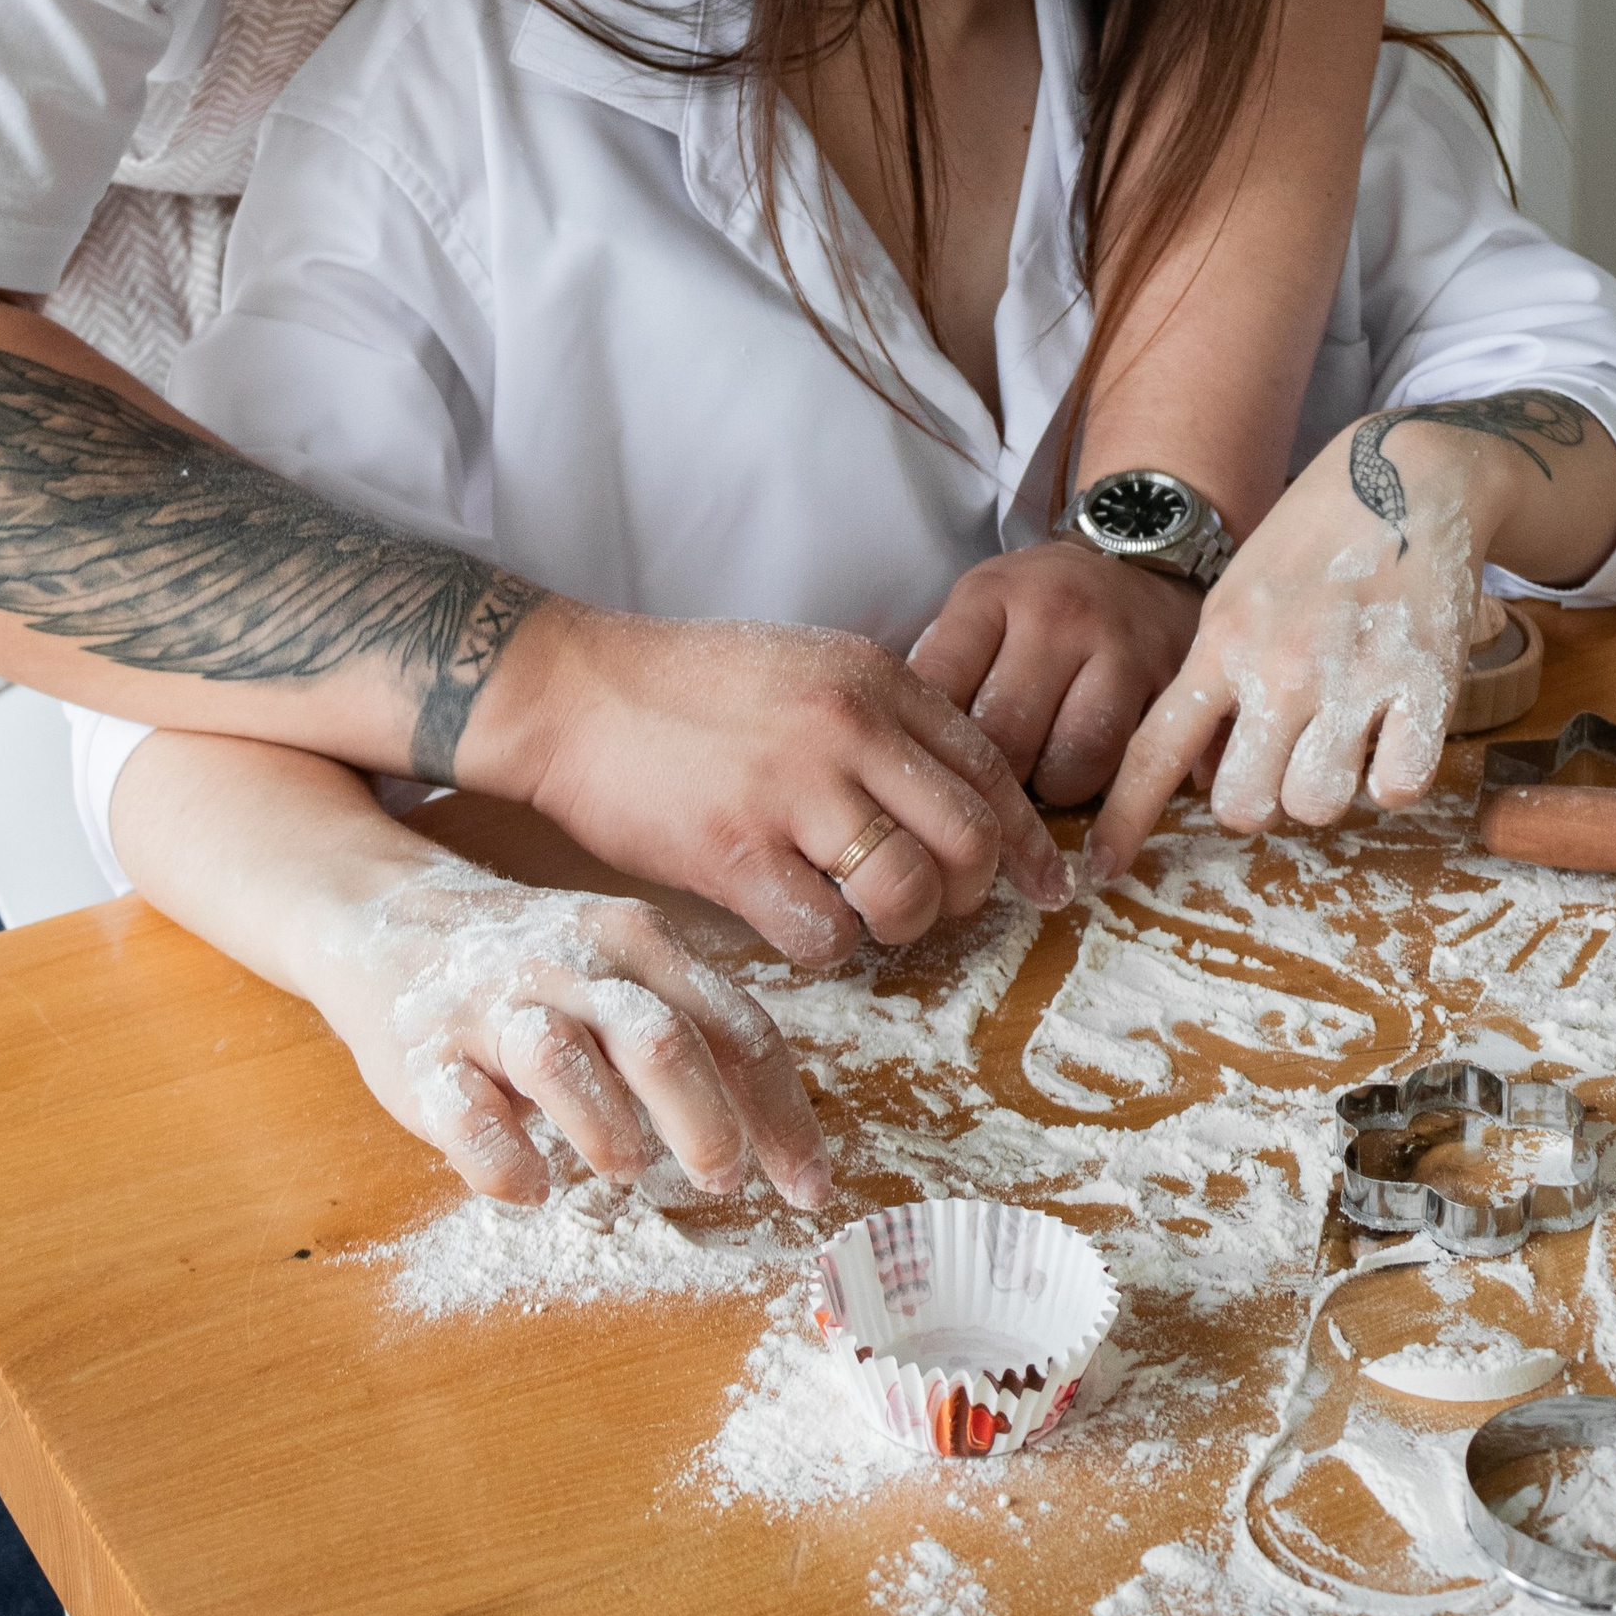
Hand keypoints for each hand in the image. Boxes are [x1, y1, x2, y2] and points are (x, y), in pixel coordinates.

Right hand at [297, 860, 833, 1210]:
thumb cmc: (536, 966)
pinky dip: (506, 1163)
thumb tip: (777, 1134)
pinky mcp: (424, 1055)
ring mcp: (493, 1007)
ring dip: (608, 1132)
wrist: (387, 915)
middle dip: (705, 1124)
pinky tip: (532, 1188)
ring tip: (627, 1168)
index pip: (735, 1029)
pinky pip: (468, 1116)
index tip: (811, 1189)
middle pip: (660, 1042)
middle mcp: (572, 966)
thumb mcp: (624, 970)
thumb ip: (695, 1034)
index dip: (782, 1116)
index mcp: (638, 944)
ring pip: (562, 1063)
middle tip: (721, 1180)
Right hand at [460, 605, 1071, 964]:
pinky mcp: (735, 853)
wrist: (573, 691)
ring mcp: (792, 791)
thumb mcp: (805, 665)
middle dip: (968, 894)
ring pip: (909, 893)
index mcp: (874, 679)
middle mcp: (848, 729)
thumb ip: (879, 717)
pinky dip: (830, 950)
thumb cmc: (686, 685)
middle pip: (969, 839)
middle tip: (935, 910)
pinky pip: (826, 934)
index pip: (990, 767)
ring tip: (867, 921)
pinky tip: (805, 930)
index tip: (1042, 886)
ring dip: (903, 929)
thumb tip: (950, 790)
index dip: (1024, 841)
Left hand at [908, 541, 1200, 803]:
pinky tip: (1097, 788)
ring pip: (1072, 765)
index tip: (933, 764)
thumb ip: (946, 667)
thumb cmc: (1043, 601)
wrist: (1141, 560)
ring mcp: (1121, 649)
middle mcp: (1057, 615)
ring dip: (1053, 789)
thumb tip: (901, 752)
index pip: (939, 687)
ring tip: (1047, 771)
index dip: (928, 744)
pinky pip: (1132, 770)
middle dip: (992, 780)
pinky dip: (1110, 796)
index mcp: (993, 595)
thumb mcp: (983, 607)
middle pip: (1004, 738)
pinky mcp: (1172, 685)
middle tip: (991, 784)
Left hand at [1086, 420, 1495, 870]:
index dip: (1123, 820)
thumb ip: (1216, 676)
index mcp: (1220, 642)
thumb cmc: (1313, 544)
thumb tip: (1201, 769)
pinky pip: (1396, 788)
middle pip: (1243, 807)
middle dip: (1260, 797)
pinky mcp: (1425, 685)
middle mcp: (1278, 668)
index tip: (1098, 869)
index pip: (1153, 749)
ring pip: (1317, 807)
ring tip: (1343, 731)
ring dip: (1327, 787)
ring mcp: (1352, 680)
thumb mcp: (1238, 596)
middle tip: (1284, 754)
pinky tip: (1393, 729)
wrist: (1407, 476)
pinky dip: (1394, 775)